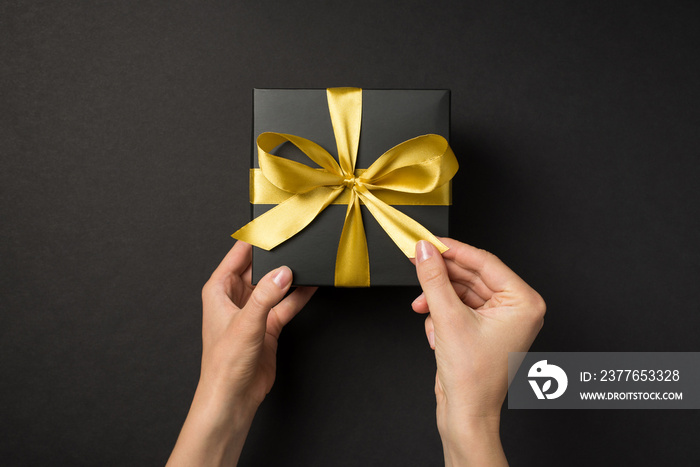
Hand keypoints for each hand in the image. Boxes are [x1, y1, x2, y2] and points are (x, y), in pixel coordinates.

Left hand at [167, 241, 315, 465]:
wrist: (233, 397)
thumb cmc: (225, 364)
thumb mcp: (246, 323)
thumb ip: (267, 296)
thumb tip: (284, 273)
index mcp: (219, 290)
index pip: (238, 255)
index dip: (254, 240)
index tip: (272, 226)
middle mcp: (235, 298)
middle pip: (259, 268)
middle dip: (276, 258)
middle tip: (295, 242)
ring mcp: (253, 311)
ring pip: (275, 286)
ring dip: (290, 278)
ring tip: (308, 262)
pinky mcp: (268, 325)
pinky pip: (285, 304)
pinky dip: (298, 296)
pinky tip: (312, 286)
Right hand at [412, 238, 544, 466]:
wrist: (466, 413)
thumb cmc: (472, 377)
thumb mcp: (448, 318)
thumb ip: (434, 279)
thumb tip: (425, 251)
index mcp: (523, 302)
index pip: (485, 262)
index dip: (454, 250)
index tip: (429, 242)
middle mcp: (516, 308)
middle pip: (473, 275)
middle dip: (442, 276)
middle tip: (417, 261)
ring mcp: (501, 319)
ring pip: (462, 291)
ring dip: (439, 298)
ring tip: (422, 307)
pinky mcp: (484, 328)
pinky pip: (460, 306)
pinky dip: (442, 313)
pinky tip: (433, 329)